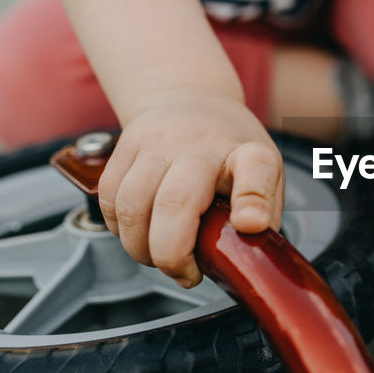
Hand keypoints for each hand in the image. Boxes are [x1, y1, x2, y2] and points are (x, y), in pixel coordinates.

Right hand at [97, 86, 282, 286]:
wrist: (189, 99)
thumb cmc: (229, 149)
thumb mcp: (264, 174)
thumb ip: (260, 214)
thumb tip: (248, 260)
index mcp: (246, 153)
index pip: (256, 168)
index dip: (252, 199)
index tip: (250, 224)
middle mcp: (200, 144)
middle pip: (175, 202)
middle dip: (172, 253)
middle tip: (186, 273)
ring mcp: (157, 142)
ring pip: (132, 206)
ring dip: (141, 247)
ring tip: (160, 257)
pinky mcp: (123, 146)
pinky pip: (109, 200)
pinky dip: (119, 228)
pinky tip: (140, 232)